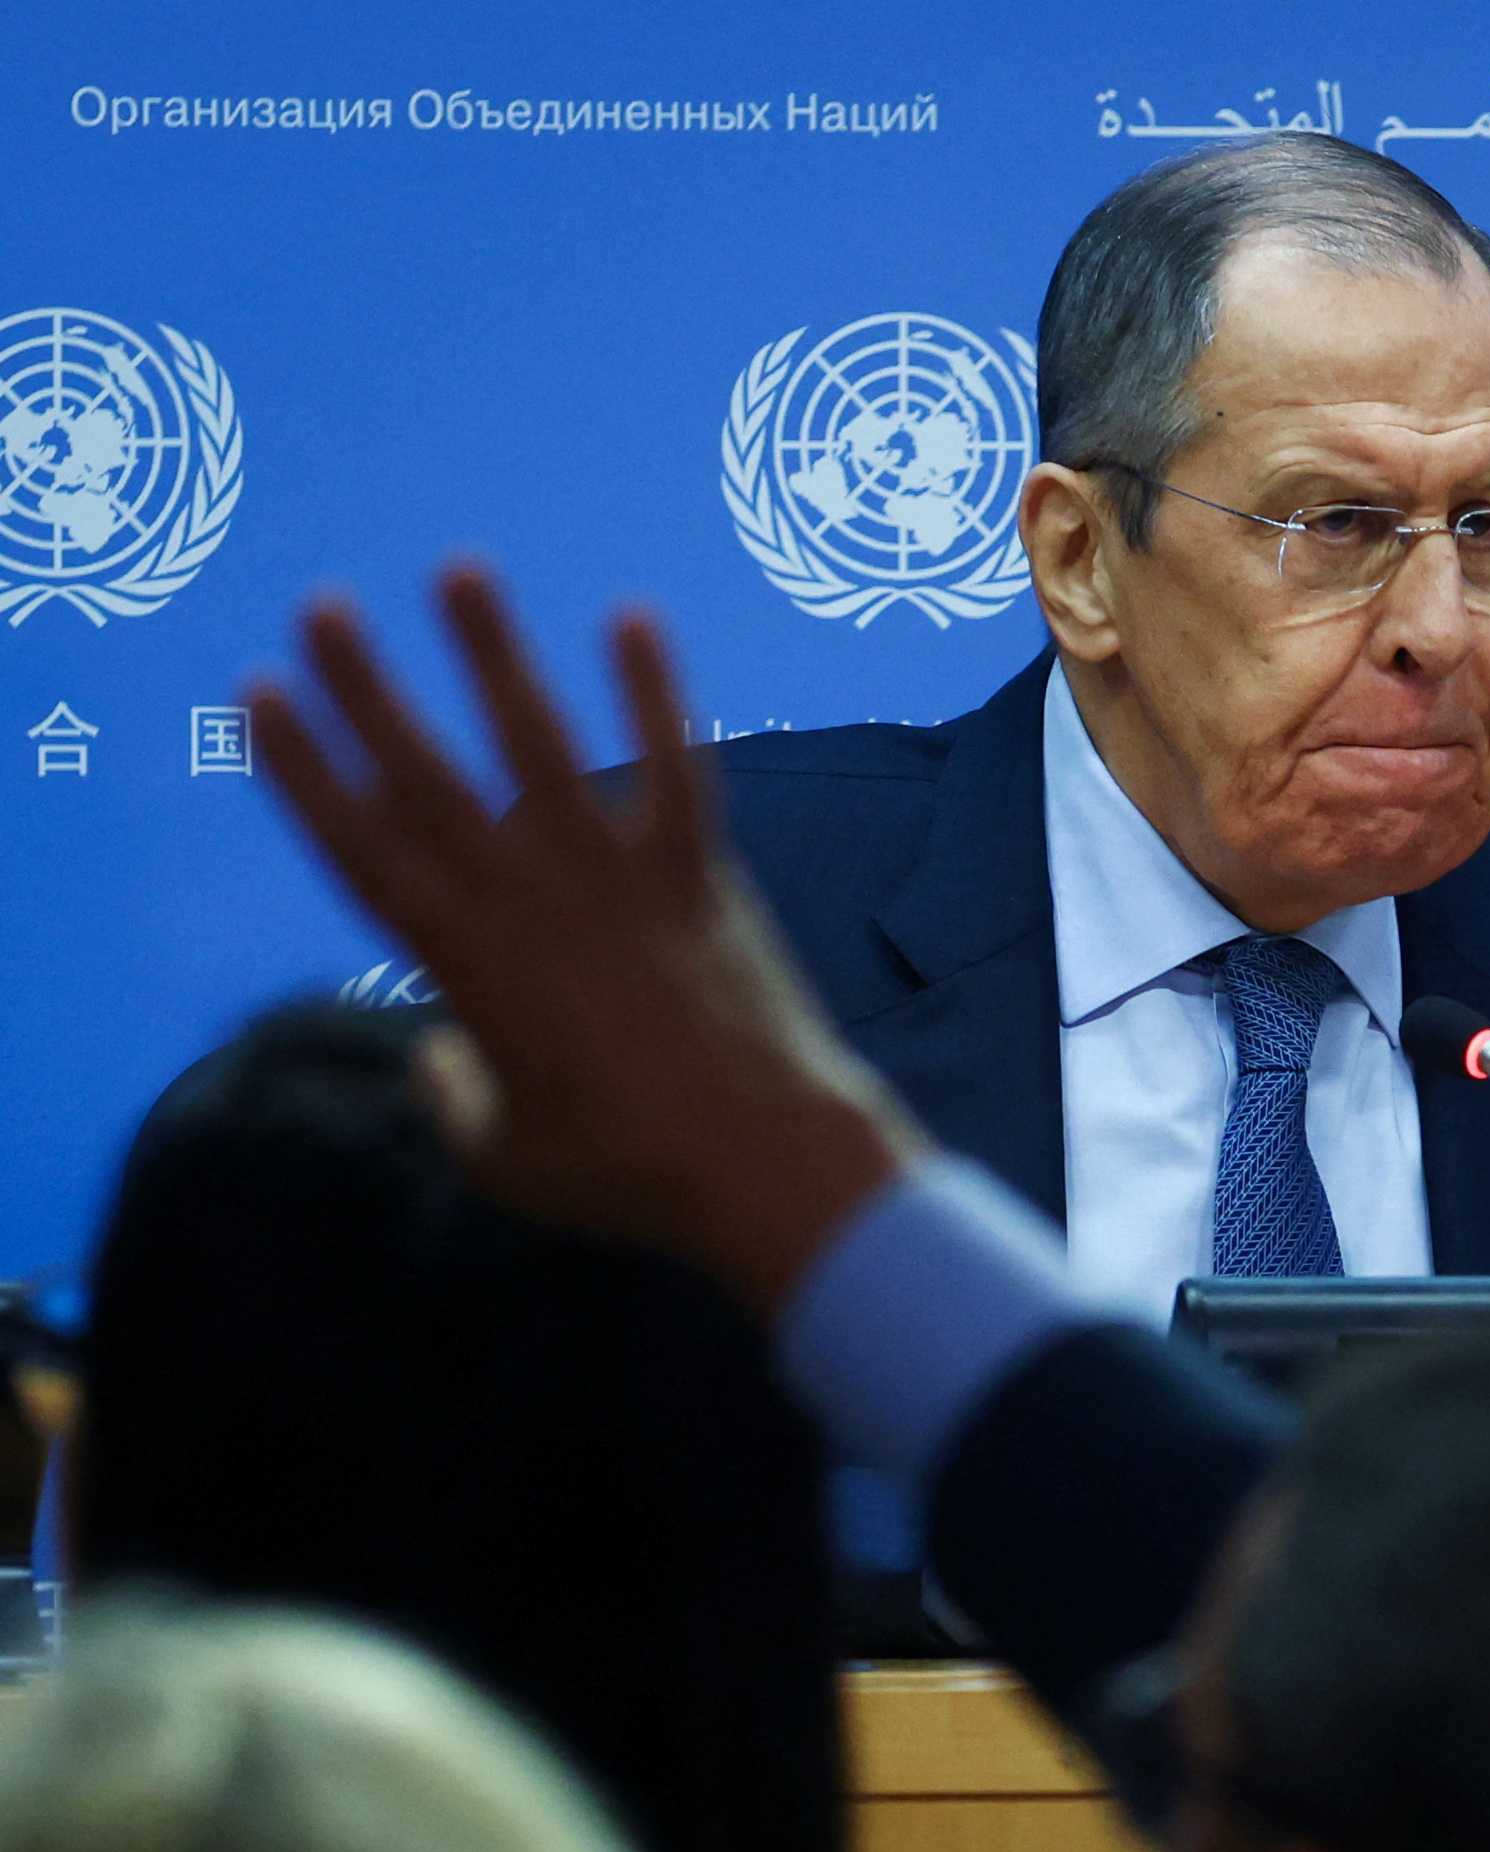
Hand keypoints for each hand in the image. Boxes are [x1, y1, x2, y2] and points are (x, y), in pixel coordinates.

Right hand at [249, 565, 926, 1312]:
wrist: (761, 1163)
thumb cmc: (630, 1174)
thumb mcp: (507, 1158)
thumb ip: (457, 1096)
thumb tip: (440, 1054)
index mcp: (464, 965)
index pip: (359, 847)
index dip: (302, 769)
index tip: (257, 693)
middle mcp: (530, 903)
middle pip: (428, 778)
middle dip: (367, 688)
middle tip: (321, 605)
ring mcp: (617, 880)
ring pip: (541, 747)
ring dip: (495, 655)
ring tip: (459, 569)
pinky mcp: (699, 877)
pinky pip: (676, 768)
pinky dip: (657, 694)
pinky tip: (633, 615)